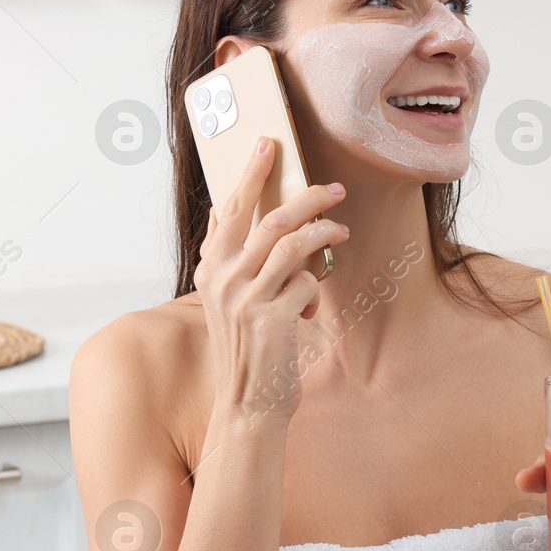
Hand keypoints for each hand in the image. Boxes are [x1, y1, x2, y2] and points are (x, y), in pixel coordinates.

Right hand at [192, 136, 349, 424]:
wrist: (248, 405)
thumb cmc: (249, 351)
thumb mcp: (232, 303)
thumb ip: (239, 264)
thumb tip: (258, 218)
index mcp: (210, 269)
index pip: (229, 209)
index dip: (249, 174)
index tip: (267, 145)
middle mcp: (222, 279)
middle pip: (268, 217)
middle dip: (304, 195)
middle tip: (332, 187)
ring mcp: (245, 297)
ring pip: (292, 242)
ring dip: (324, 231)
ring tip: (341, 230)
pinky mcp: (272, 317)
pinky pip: (307, 281)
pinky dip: (317, 286)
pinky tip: (311, 305)